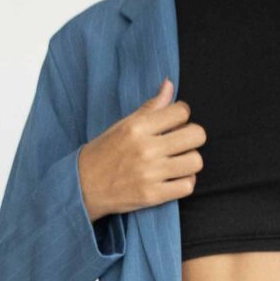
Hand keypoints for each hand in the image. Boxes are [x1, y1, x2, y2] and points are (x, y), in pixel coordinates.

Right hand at [78, 79, 204, 219]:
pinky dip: (185, 181)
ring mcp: (151, 174)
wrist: (83, 186)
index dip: (182, 115)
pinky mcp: (153, 195)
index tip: (175, 122)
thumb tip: (169, 84)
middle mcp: (146, 149)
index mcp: (137, 127)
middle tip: (181, 142)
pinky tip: (175, 177)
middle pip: (196, 135)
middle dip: (192, 136)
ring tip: (179, 161)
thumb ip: (150, 107)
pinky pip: (188, 186)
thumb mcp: (123, 125)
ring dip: (190, 160)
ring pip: (196, 161)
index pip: (182, 111)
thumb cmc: (104, 152)